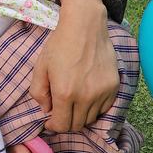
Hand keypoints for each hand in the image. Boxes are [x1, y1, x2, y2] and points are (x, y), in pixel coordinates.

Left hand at [30, 0, 118, 132]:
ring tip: (73, 102)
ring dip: (80, 115)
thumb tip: (46, 110)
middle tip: (61, 111)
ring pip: (91, 118)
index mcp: (64, 93)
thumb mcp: (41, 66)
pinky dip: (95, 108)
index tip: (50, 120)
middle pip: (77, 125)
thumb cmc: (59, 44)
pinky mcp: (113, 87)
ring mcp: (102, 93)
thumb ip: (38, 92)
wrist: (84, 26)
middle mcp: (85, 97)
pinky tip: (87, 95)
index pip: (61, 125)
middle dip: (66, 122)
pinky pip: (104, 108)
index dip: (54, 126)